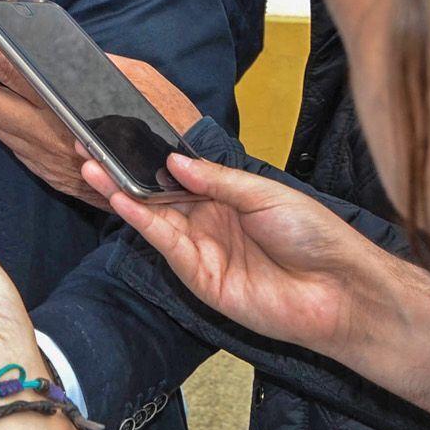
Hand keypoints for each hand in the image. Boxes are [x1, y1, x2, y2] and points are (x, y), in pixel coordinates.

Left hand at [0, 25, 200, 208]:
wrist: (182, 185)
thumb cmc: (166, 124)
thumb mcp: (137, 79)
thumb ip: (95, 63)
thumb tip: (61, 47)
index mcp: (69, 109)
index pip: (11, 73)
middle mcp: (50, 137)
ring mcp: (46, 161)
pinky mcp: (50, 176)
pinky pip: (12, 146)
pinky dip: (2, 121)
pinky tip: (9, 105)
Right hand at [83, 153, 378, 354]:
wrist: (340, 291)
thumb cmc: (316, 238)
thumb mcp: (266, 193)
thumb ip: (217, 179)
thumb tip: (174, 161)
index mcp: (229, 198)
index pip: (180, 175)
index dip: (151, 159)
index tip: (121, 137)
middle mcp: (211, 222)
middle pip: (158, 195)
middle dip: (125, 172)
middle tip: (90, 147)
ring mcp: (202, 250)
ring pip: (154, 218)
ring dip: (121, 193)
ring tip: (91, 166)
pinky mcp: (198, 278)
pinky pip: (164, 245)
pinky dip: (140, 222)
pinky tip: (120, 198)